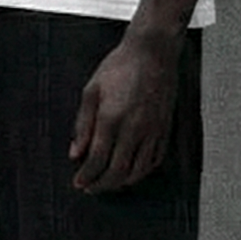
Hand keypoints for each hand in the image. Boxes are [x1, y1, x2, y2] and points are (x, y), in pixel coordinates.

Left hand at [69, 31, 181, 193]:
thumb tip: (75, 152)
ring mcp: (152, 131)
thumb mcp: (92, 89)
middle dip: (101, 185)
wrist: (152, 51)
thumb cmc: (121, 65)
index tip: (79, 181)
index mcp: (112, 118)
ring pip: (138, 171)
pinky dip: (142, 172)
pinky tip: (132, 171)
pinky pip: (154, 160)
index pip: (97, 160)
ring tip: (109, 183)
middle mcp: (134, 129)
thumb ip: (83, 124)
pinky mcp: (164, 129)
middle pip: (117, 171)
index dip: (86, 176)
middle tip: (91, 188)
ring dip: (121, 182)